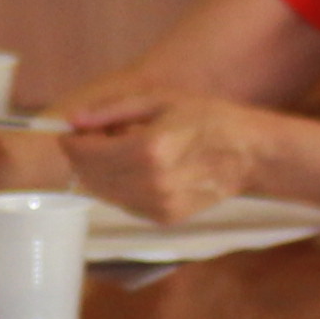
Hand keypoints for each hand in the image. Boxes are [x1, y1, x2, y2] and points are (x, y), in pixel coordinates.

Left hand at [59, 94, 256, 225]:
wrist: (248, 153)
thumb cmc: (207, 117)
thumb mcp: (160, 100)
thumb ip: (112, 111)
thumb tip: (73, 119)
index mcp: (148, 149)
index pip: (85, 153)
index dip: (71, 141)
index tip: (71, 131)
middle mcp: (151, 182)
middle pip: (90, 175)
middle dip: (82, 157)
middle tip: (92, 138)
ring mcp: (158, 205)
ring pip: (103, 193)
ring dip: (99, 172)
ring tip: (118, 150)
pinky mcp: (164, 218)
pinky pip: (124, 203)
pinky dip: (119, 186)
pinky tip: (136, 168)